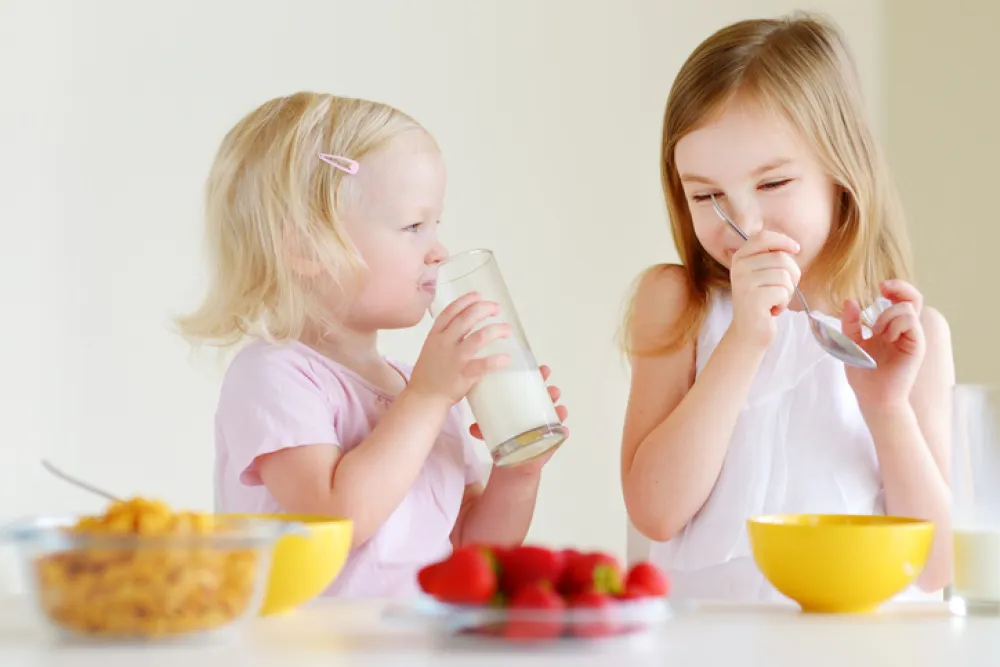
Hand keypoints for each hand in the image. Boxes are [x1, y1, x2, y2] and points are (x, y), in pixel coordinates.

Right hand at [409, 292, 510, 405]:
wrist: (424, 397)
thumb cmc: (430, 372)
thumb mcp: (432, 347)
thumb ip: (447, 334)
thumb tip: (467, 321)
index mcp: (435, 335)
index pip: (450, 311)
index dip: (466, 300)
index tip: (479, 295)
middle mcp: (444, 343)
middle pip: (467, 318)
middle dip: (484, 309)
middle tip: (496, 309)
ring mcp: (454, 359)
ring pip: (478, 337)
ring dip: (496, 330)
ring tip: (506, 330)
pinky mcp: (463, 375)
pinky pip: (483, 365)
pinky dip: (497, 360)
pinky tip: (506, 358)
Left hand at [469, 364, 567, 474]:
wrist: (512, 462)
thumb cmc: (504, 438)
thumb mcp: (490, 429)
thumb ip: (482, 428)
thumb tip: (473, 427)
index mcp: (524, 402)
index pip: (532, 385)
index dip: (538, 376)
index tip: (541, 370)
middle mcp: (537, 411)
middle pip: (547, 397)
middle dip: (551, 391)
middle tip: (551, 389)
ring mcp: (545, 426)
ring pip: (556, 414)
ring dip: (559, 410)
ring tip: (560, 408)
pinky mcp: (549, 442)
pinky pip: (559, 436)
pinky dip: (563, 432)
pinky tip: (564, 430)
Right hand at [727, 231, 801, 348]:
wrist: (749, 332)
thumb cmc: (762, 301)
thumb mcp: (763, 274)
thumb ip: (772, 257)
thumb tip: (793, 246)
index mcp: (740, 258)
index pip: (763, 236)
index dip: (784, 240)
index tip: (796, 249)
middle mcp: (739, 268)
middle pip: (781, 258)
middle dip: (791, 275)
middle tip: (781, 289)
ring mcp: (744, 283)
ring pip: (785, 276)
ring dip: (788, 291)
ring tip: (775, 300)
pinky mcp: (753, 299)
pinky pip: (783, 292)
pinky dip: (784, 303)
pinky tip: (772, 310)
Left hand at [842, 280, 925, 409]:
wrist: (873, 397)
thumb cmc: (863, 375)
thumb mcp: (850, 344)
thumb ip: (851, 323)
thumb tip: (851, 300)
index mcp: (889, 328)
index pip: (900, 301)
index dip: (894, 289)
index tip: (880, 287)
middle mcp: (903, 331)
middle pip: (913, 298)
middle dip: (900, 287)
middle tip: (883, 288)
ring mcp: (912, 337)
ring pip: (908, 308)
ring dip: (887, 315)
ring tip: (877, 333)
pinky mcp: (917, 346)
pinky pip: (911, 322)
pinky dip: (895, 324)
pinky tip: (886, 337)